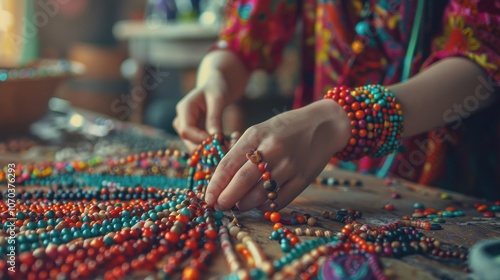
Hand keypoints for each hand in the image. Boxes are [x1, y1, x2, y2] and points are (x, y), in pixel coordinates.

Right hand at [173, 50, 249, 150]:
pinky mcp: (196, 132)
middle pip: (189, 141)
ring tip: (232, 143)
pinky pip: (204, 144)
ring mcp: (188, 127)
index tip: (218, 141)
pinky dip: (216, 146)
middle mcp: (182, 119)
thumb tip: (214, 137)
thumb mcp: (218, 99)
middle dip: (207, 148)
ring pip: (196, 146)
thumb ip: (214, 117)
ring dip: (213, 149)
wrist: (218, 84)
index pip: (186, 130)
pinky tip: (231, 140)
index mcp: (184, 109)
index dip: (200, 139)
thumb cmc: (217, 86)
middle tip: (228, 147)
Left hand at [205, 99, 349, 210]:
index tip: (208, 197)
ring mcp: (290, 165)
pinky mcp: (304, 178)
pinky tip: (260, 204)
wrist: (323, 124)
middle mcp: (272, 150)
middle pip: (242, 181)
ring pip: (260, 194)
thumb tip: (222, 180)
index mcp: (256, 135)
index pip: (228, 164)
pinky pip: (280, 200)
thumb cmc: (285, 128)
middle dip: (227, 198)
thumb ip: (242, 151)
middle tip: (220, 206)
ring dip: (245, 204)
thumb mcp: (260, 130)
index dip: (215, 184)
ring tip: (239, 205)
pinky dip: (266, 206)